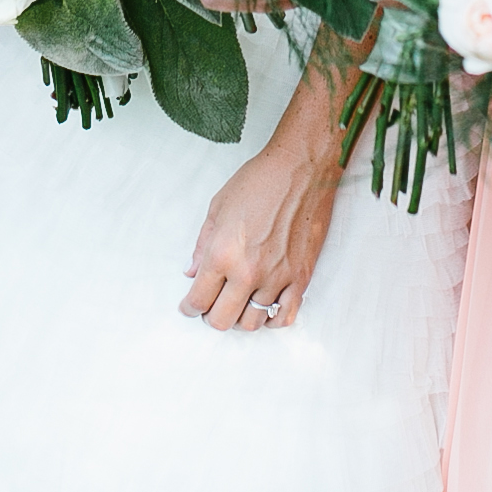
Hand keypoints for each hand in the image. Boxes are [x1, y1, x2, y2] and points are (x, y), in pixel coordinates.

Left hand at [180, 126, 339, 331]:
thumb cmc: (259, 181)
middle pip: (222, 319)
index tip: (190, 306)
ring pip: (253, 322)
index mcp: (222, 253)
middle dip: (210, 317)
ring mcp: (277, 277)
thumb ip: (202, 245)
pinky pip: (285, 316)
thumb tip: (192, 271)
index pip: (199, 299)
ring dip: (239, 319)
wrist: (301, 169)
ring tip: (236, 306)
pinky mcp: (301, 277)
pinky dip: (271, 320)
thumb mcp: (218, 207)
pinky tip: (264, 310)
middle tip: (210, 308)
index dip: (190, 307)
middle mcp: (248, 271)